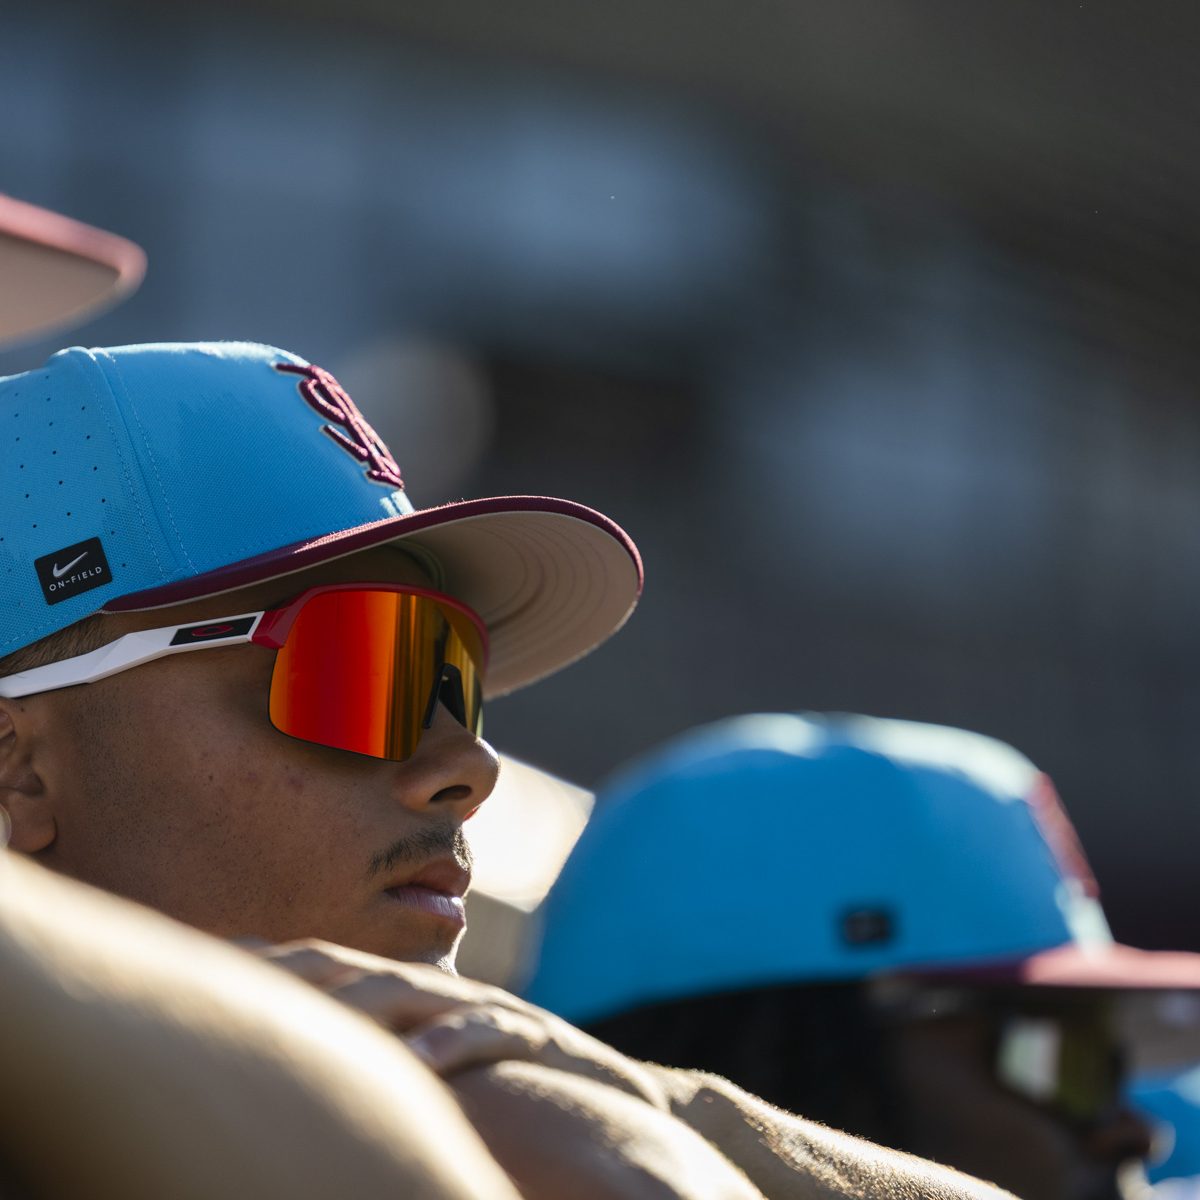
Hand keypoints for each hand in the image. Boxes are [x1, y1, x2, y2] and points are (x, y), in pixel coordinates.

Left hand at [250, 939, 670, 1111]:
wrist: (598, 1091)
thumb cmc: (497, 1083)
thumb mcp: (424, 1060)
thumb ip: (374, 1048)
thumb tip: (303, 1063)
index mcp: (400, 996)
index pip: (324, 968)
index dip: (270, 964)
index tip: (210, 961)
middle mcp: (432, 994)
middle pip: (353, 970)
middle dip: (295, 968)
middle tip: (233, 971)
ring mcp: (476, 1010)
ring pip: (411, 996)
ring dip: (360, 1001)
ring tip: (306, 1013)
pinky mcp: (525, 1037)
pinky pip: (484, 1038)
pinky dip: (451, 1046)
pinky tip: (419, 1063)